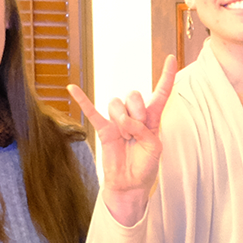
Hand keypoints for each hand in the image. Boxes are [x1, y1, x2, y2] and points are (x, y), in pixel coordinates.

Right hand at [70, 54, 178, 227]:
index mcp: (152, 118)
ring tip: (126, 136)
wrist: (131, 184)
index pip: (160, 92)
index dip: (167, 76)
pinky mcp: (104, 130)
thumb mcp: (155, 148)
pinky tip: (72, 88)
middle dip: (138, 111)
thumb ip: (144, 130)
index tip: (171, 58)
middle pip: (134, 95)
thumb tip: (124, 121)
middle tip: (138, 130)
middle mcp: (135, 115)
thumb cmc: (146, 166)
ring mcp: (118, 121)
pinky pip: (91, 111)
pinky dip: (82, 100)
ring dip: (123, 119)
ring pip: (117, 103)